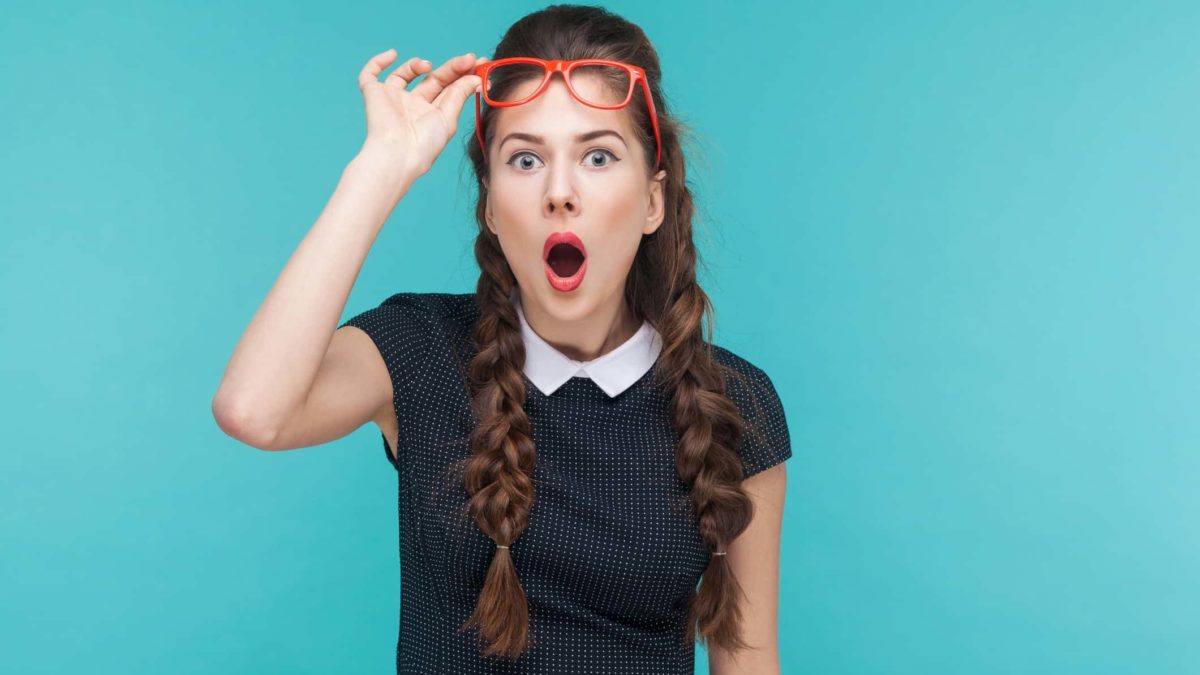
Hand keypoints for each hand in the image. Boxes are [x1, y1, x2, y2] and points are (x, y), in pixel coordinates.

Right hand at [356, 49, 488, 178]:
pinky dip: (378, 61)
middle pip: (433, 78)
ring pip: (404, 73)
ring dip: (417, 63)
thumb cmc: (424, 145)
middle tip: (468, 59)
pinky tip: (392, 54)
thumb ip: (459, 95)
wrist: (397, 154)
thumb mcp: (448, 119)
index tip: (480, 63)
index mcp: (432, 113)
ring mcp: (393, 98)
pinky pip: (370, 74)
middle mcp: (413, 105)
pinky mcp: (373, 94)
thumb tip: (475, 78)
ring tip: (428, 66)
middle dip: (451, 67)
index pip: (449, 88)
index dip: (463, 74)